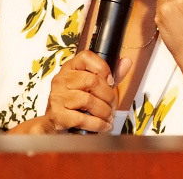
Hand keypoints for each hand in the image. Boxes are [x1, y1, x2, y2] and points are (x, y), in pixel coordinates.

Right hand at [6, 50, 131, 133]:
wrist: (54, 124)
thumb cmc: (76, 102)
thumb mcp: (93, 86)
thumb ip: (111, 74)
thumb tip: (127, 61)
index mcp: (70, 68)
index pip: (86, 57)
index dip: (102, 68)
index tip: (110, 81)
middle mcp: (61, 79)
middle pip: (92, 81)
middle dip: (108, 96)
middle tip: (112, 105)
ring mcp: (57, 97)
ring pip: (88, 101)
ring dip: (104, 112)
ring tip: (108, 117)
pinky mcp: (57, 115)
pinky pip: (82, 119)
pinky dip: (97, 124)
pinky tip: (103, 126)